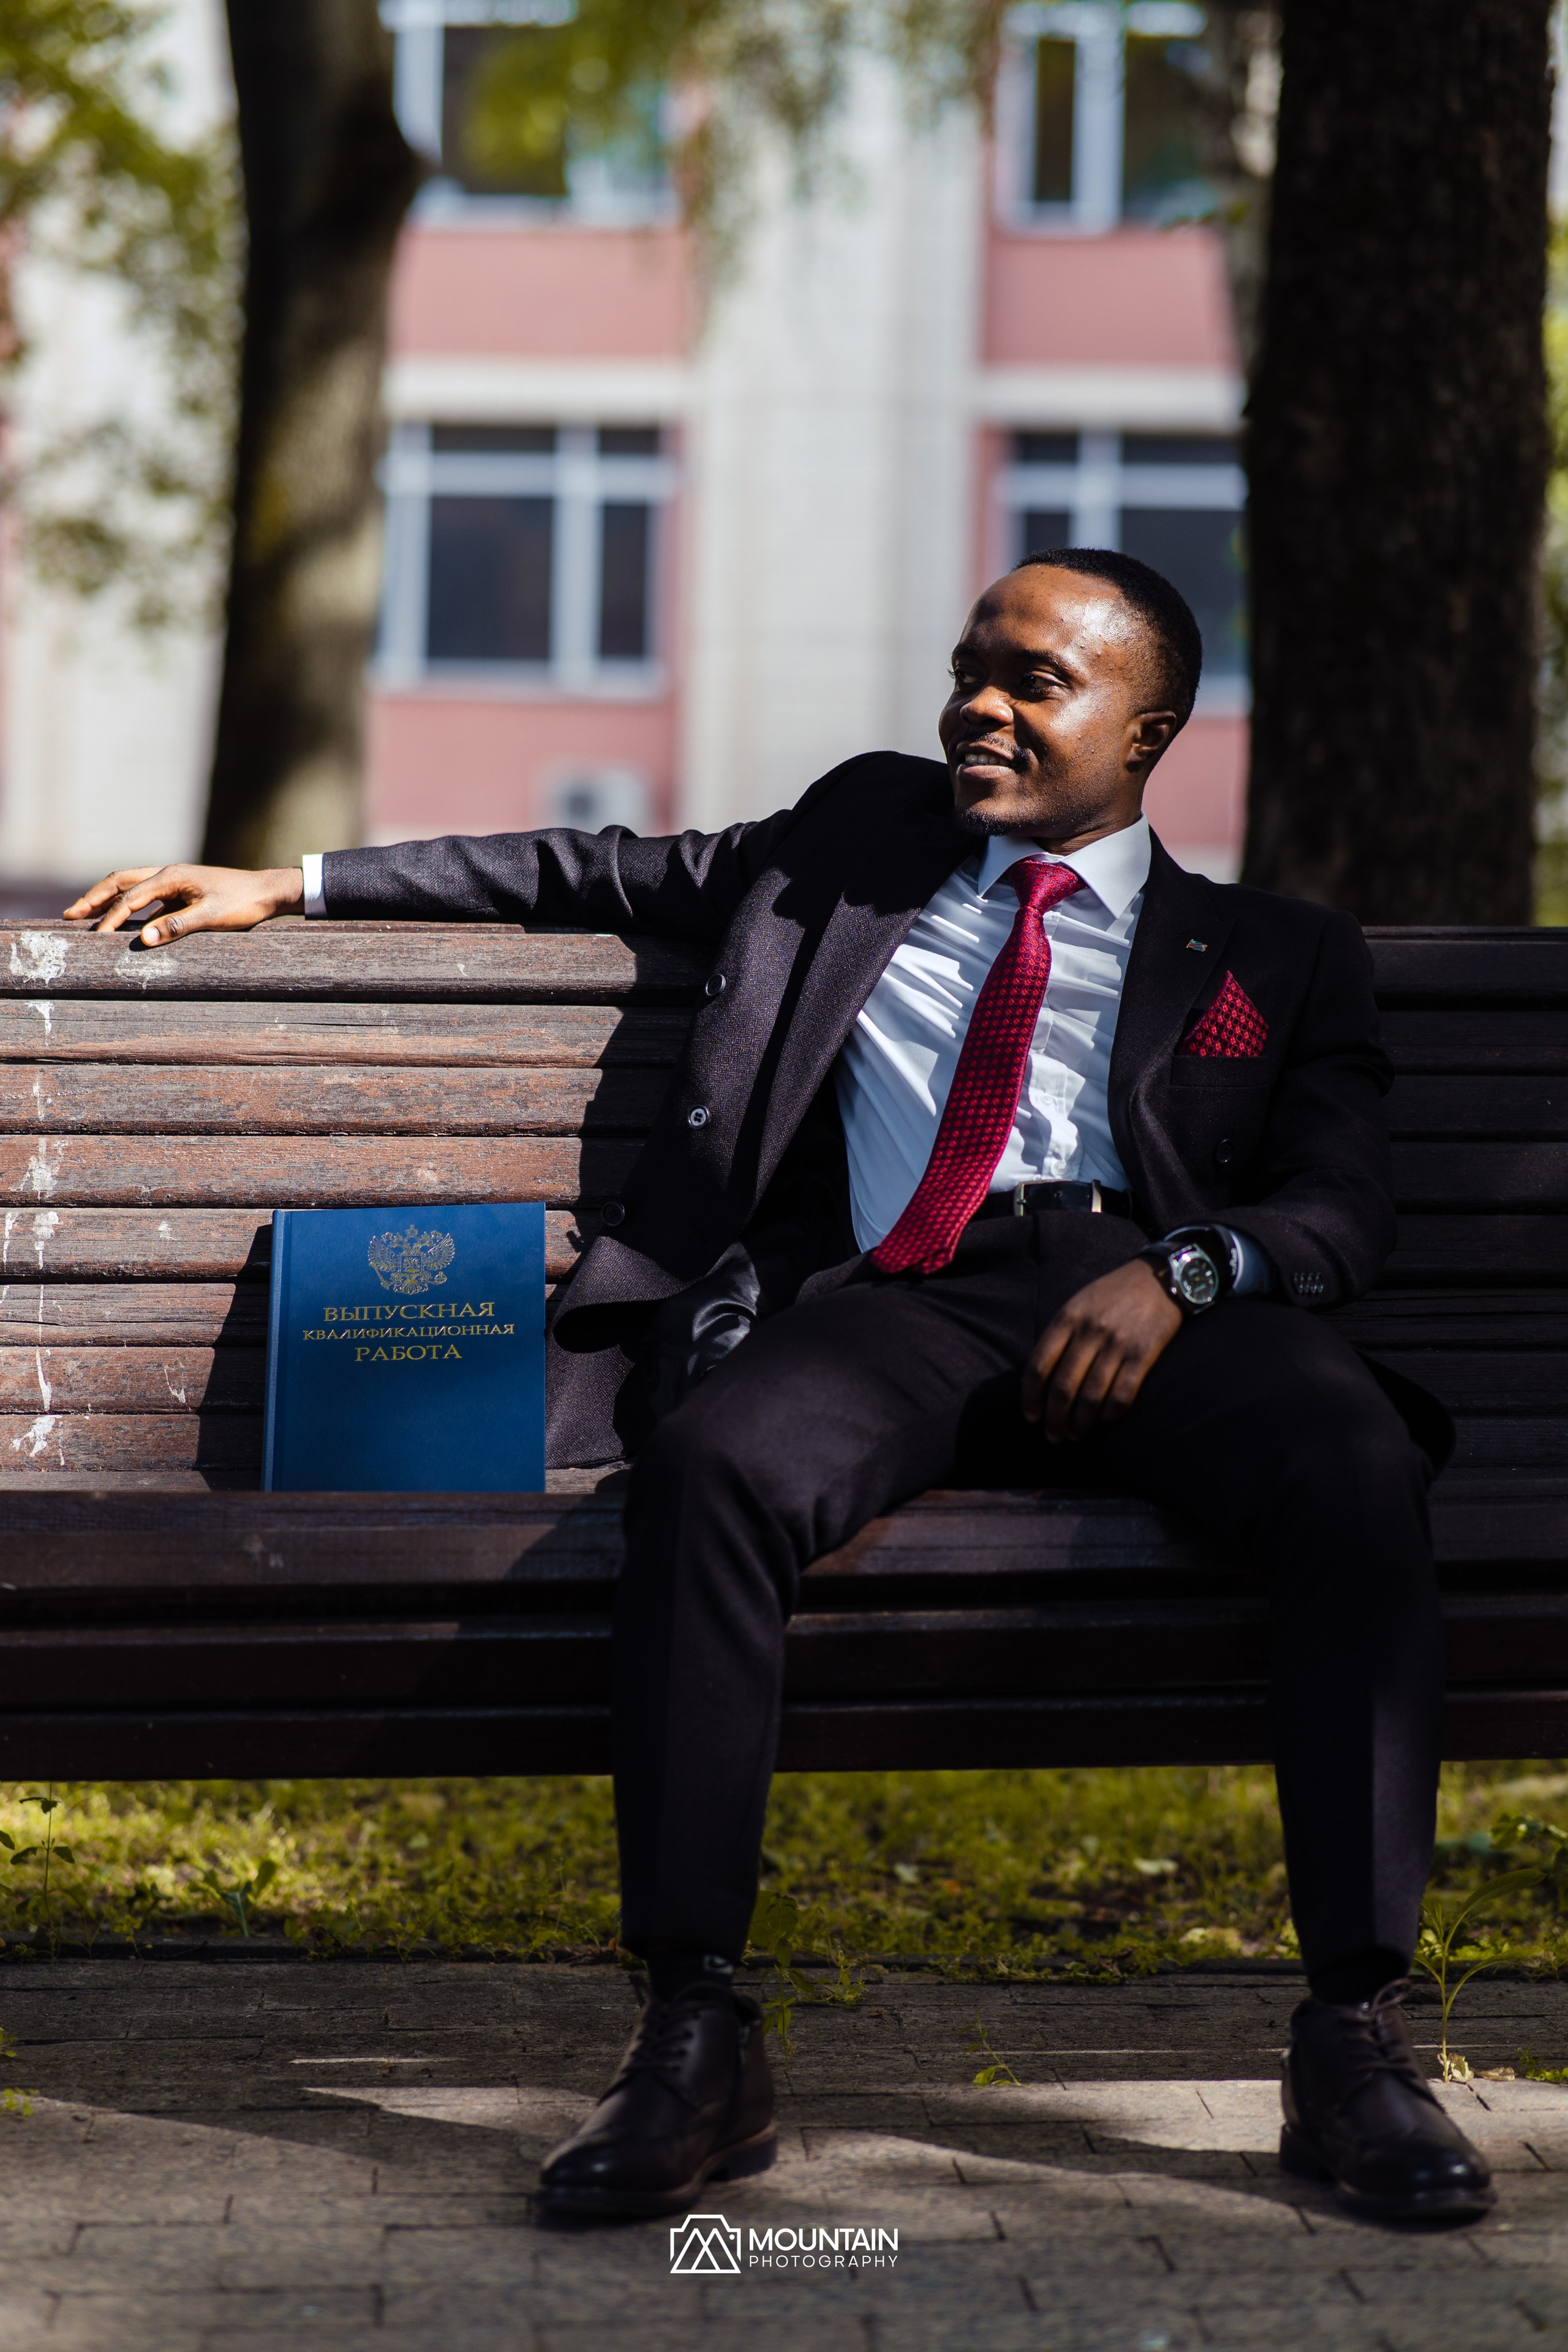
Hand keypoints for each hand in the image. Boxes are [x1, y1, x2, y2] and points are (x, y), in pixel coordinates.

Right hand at [64, 864, 303, 944]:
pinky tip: (122, 921)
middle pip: (121, 881)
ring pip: (131, 886)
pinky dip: (129, 906)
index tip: (95, 937)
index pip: (130, 897)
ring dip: (108, 899)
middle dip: (95, 898)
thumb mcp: (212, 917)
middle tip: (71, 915)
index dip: (109, 917)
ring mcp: (174, 882)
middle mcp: (168, 874)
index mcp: (172, 876)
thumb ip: (176, 927)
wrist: (268, 892)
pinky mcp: (181, 892)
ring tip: (85, 914)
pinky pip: (147, 897)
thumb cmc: (244, 903)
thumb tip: (142, 938)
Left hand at [1022, 1258, 1183, 1442]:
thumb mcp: (1078, 1302)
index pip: (1039, 1365)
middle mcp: (1089, 1332)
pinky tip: (1103, 1422)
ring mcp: (1117, 1344)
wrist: (1160, 1279)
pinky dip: (1110, 1415)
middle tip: (1053, 1436)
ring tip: (1076, 1434)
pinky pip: (1122, 1395)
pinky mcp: (1143, 1355)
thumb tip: (1042, 1376)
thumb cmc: (1114, 1294)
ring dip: (1080, 1423)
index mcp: (1067, 1318)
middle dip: (1054, 1418)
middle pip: (1063, 1387)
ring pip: (1090, 1396)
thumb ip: (1060, 1334)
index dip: (1031, 1397)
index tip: (1031, 1415)